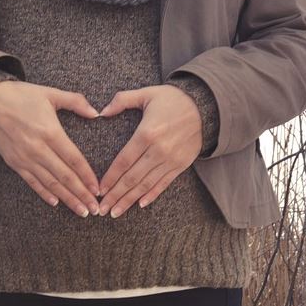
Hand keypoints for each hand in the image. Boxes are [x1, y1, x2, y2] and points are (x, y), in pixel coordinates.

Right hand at [0, 80, 100, 216]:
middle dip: (81, 194)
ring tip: (81, 211)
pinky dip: (44, 193)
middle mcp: (38, 149)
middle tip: (95, 208)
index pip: (74, 159)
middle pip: (65, 176)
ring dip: (67, 199)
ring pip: (50, 183)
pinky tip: (56, 202)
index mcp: (50, 132)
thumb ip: (75, 102)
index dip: (87, 176)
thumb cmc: (21, 96)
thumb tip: (96, 113)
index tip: (98, 189)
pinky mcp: (15, 163)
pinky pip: (32, 182)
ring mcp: (26, 158)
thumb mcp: (50, 94)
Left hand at [97, 85, 202, 217]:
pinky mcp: (181, 165)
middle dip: (115, 195)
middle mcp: (159, 150)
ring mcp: (171, 160)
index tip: (99, 190)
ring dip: (129, 200)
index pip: (123, 161)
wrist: (206, 107)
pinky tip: (139, 204)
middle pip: (132, 178)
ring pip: (146, 185)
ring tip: (115, 212)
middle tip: (101, 210)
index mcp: (147, 133)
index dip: (110, 177)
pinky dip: (151, 195)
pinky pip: (163, 184)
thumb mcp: (146, 94)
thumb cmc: (173, 99)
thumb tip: (101, 112)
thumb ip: (122, 100)